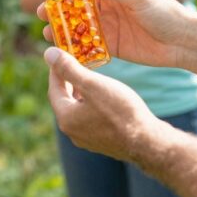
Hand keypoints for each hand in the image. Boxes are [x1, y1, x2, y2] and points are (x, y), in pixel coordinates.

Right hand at [40, 0, 190, 69]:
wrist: (183, 40)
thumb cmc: (164, 12)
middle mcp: (108, 9)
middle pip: (77, 10)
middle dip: (58, 13)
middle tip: (41, 18)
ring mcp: (110, 29)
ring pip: (81, 30)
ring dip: (64, 32)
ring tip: (48, 36)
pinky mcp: (114, 48)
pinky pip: (91, 49)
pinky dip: (77, 50)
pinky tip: (64, 54)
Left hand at [45, 46, 159, 160]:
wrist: (147, 142)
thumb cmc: (121, 111)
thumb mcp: (94, 84)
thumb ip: (70, 69)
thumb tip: (49, 54)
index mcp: (66, 118)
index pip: (54, 88)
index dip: (57, 69)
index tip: (62, 54)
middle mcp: (72, 132)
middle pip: (65, 100)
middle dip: (69, 80)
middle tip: (76, 62)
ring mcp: (87, 139)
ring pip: (78, 110)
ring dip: (81, 92)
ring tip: (91, 77)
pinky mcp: (101, 142)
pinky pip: (89, 118)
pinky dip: (91, 104)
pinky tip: (104, 97)